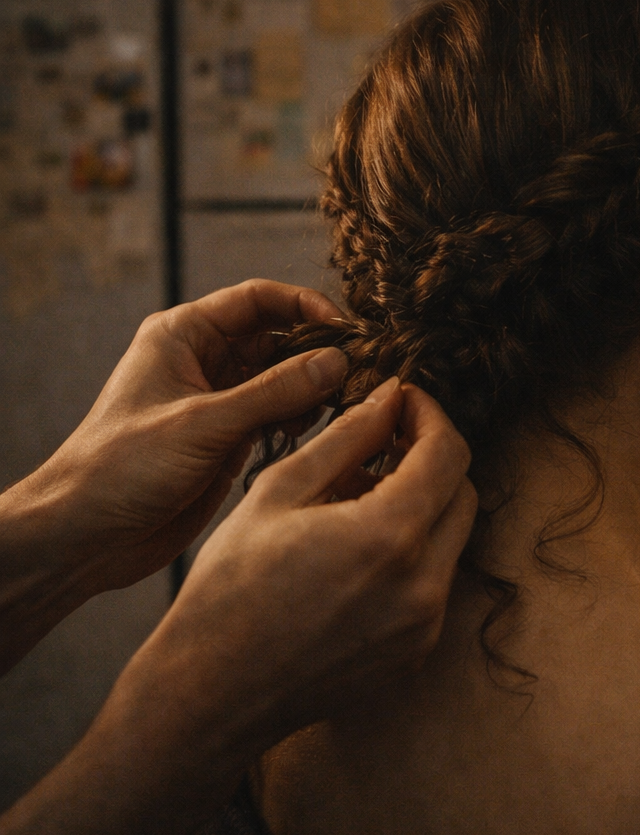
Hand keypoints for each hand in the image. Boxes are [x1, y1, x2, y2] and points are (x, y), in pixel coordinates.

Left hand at [0, 280, 348, 671]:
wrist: (86, 535)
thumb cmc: (122, 467)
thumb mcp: (205, 423)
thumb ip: (275, 391)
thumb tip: (337, 361)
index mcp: (184, 335)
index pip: (257, 300)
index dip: (304, 306)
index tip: (346, 328)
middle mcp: (203, 361)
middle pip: (277, 338)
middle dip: (316, 351)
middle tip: (358, 371)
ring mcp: (219, 401)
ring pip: (283, 379)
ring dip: (313, 389)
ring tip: (341, 404)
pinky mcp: (229, 438)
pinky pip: (278, 415)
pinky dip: (301, 419)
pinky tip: (314, 431)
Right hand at [132, 377, 476, 747]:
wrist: (210, 695)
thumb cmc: (229, 590)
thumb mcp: (279, 492)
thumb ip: (347, 437)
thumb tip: (390, 397)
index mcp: (389, 538)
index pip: (448, 453)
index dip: (429, 414)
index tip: (403, 400)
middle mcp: (423, 586)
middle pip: (463, 493)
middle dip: (433, 455)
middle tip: (386, 439)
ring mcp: (425, 625)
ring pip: (453, 536)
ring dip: (424, 501)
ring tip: (363, 489)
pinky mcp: (417, 650)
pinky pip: (436, 579)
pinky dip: (414, 547)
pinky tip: (362, 541)